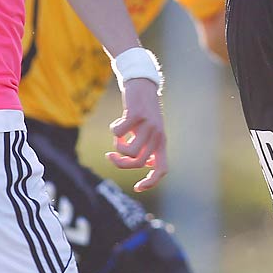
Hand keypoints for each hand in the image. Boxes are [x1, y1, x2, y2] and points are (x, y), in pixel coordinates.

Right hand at [106, 77, 166, 191]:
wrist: (143, 84)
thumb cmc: (143, 110)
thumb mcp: (148, 130)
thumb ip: (147, 146)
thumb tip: (141, 162)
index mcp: (161, 142)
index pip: (162, 169)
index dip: (151, 182)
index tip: (137, 188)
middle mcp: (157, 135)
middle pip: (138, 163)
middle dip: (121, 163)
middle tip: (110, 154)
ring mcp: (148, 125)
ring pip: (129, 151)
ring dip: (117, 147)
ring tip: (118, 136)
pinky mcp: (136, 115)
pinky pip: (118, 133)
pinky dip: (114, 130)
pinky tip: (118, 122)